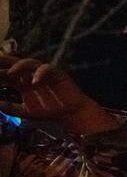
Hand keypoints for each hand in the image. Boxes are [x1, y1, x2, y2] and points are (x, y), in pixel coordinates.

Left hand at [0, 55, 116, 132]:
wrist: (70, 115)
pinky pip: (48, 69)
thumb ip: (11, 109)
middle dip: (5, 61)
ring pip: (30, 63)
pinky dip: (40, 74)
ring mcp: (44, 74)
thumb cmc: (49, 112)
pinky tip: (34, 83)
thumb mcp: (26, 112)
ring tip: (10, 73)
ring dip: (20, 66)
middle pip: (16, 63)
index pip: (7, 73)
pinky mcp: (57, 74)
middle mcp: (31, 76)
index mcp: (22, 83)